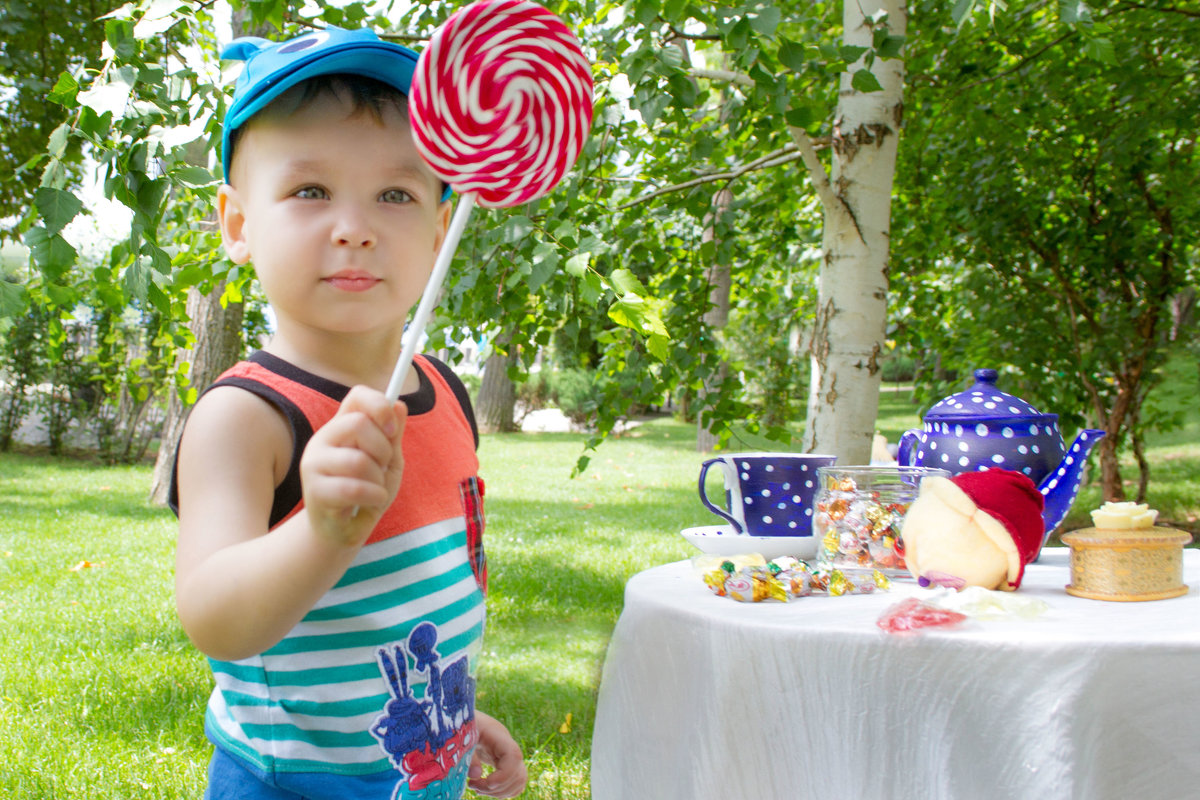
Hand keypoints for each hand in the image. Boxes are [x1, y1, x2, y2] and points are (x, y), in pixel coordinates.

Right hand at [299, 385, 406, 546]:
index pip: (357, 396)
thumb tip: (399, 404)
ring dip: (378, 479)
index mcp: (342, 427)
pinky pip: (353, 488)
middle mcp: (323, 439)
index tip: (392, 430)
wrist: (343, 532)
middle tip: (382, 467)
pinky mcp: (314, 491)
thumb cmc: (367, 493)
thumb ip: (392, 436)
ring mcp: (314, 464)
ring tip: (375, 489)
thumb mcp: (388, 462)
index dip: (379, 406)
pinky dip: (373, 496)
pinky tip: (371, 502)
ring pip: (358, 459)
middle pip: (357, 423)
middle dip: (382, 449)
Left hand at [469, 711, 526, 797]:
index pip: (513, 756)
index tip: (488, 783)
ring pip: (519, 781)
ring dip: (500, 792)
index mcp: (499, 737)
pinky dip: (504, 791)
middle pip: (517, 774)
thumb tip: (476, 775)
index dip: (505, 774)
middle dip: (497, 787)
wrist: (468, 721)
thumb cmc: (464, 726)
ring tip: (477, 788)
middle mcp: (509, 748)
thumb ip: (469, 756)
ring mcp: (511, 757)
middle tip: (473, 785)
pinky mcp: (508, 765)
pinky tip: (487, 789)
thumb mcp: (463, 737)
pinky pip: (516, 783)